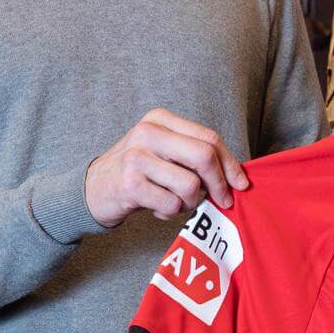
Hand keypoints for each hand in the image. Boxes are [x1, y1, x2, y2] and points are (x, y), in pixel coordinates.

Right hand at [84, 109, 248, 226]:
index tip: (241, 183)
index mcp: (160, 120)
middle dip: (220, 183)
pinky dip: (171, 212)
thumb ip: (195, 155)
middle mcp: (147, 133)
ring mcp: (136, 157)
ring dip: (191, 202)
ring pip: (190, 185)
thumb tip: (237, 177)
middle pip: (204, 157)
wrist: (92, 190)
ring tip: (176, 201)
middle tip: (222, 200)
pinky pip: (171, 204)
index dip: (231, 164)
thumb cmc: (138, 172)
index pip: (209, 138)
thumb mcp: (164, 152)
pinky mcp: (130, 184)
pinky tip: (157, 207)